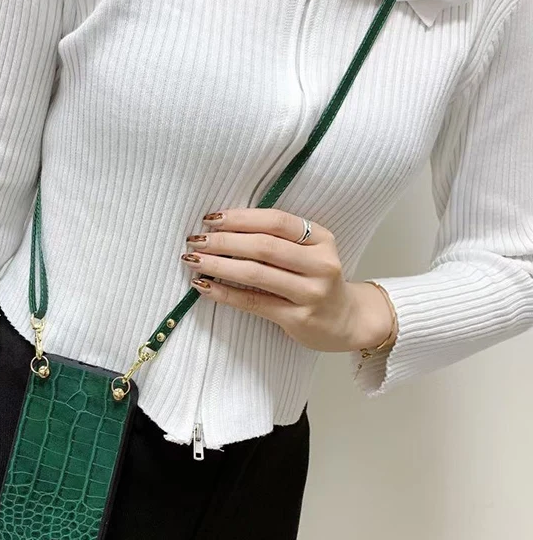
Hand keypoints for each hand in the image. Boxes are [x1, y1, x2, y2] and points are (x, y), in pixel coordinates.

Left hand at [180, 207, 394, 352]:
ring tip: (193, 260)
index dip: (241, 218)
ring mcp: (312, 293)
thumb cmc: (315, 280)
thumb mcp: (309, 252)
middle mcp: (321, 264)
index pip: (276, 221)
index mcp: (321, 238)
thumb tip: (222, 226)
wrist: (347, 321)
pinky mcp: (298, 318)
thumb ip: (277, 238)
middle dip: (224, 241)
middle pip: (264, 247)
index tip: (211, 218)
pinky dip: (224, 293)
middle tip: (195, 239)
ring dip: (218, 265)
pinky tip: (204, 286)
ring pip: (256, 274)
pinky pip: (253, 302)